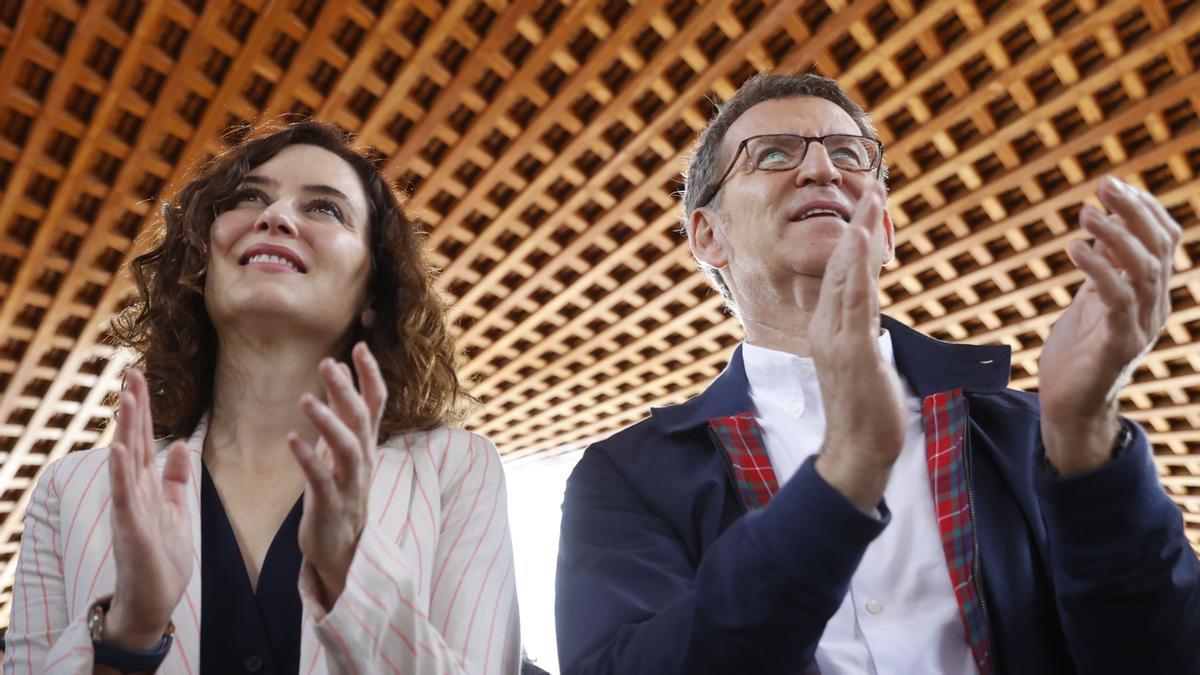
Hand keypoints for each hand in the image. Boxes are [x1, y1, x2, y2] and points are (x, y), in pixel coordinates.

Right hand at [105, 369, 192, 649]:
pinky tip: (118, 450)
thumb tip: (181, 446)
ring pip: (126, 462)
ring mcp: (129, 509)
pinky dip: (121, 473)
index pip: (144, 439)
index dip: (144, 409)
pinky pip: (124, 497)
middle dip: (134, 408)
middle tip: (133, 372)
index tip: (142, 377)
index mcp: (147, 486)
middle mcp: (133, 492)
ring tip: (127, 398)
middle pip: (133, 441)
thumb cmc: (162, 558)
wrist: (153, 601)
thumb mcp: (178, 511)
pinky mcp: (130, 529)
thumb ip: (177, 480)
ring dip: (126, 430)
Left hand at [289, 342, 386, 608]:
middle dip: (346, 390)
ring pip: (347, 447)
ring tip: (306, 399)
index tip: (360, 346)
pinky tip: (291, 439)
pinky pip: (322, 479)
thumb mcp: (344, 452)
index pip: (377, 403)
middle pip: (362, 419)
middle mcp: (363, 460)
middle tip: (326, 364)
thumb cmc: (339, 494)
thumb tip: (337, 376)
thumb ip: (343, 417)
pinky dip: (308, 458)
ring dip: (328, 422)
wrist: (343, 550)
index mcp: (366, 445)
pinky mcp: (330, 505)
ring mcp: (350, 483)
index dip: (370, 375)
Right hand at [811, 182, 906, 511]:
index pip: (842, 273)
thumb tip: (868, 306)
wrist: (857, 450)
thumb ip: (861, 329)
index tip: (869, 207)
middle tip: (874, 187)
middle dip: (859, 225)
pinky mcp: (850, 351)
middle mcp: (827, 327)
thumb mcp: (863, 359)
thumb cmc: (865, 409)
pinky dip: (855, 268)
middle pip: (841, 266)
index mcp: (829, 327)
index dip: (854, 238)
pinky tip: (861, 242)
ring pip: (846, 276)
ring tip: (872, 202)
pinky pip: (853, 302)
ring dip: (859, 236)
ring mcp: (836, 338)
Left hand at [1039, 176, 1180, 473]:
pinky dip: (1098, 270)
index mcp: (1152, 295)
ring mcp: (1141, 328)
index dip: (1146, 210)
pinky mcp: (1119, 345)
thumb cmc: (1078, 352)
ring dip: (1116, 237)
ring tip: (1086, 214)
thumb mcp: (1091, 301)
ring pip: (1144, 272)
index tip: (1116, 185)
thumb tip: (1105, 227)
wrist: (1068, 406)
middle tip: (1104, 187)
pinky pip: (1117, 299)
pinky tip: (1076, 249)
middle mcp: (1155, 309)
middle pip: (1159, 250)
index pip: (1164, 242)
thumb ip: (1103, 269)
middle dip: (1134, 213)